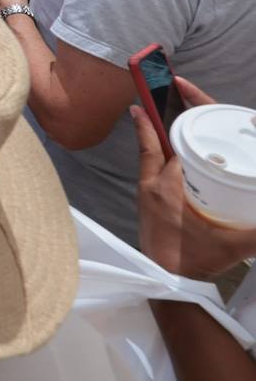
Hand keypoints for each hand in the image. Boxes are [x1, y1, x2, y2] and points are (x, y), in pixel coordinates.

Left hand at [133, 78, 255, 277]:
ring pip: (152, 155)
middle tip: (175, 96)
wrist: (168, 285)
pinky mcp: (147, 204)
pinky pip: (150, 169)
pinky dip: (158, 155)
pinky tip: (171, 154)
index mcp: (166, 187)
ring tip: (167, 114)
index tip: (179, 95)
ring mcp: (146, 194)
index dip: (177, 121)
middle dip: (166, 120)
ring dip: (160, 137)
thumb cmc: (194, 262)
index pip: (170, 145)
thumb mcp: (233, 244)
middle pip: (159, 144)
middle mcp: (151, 185)